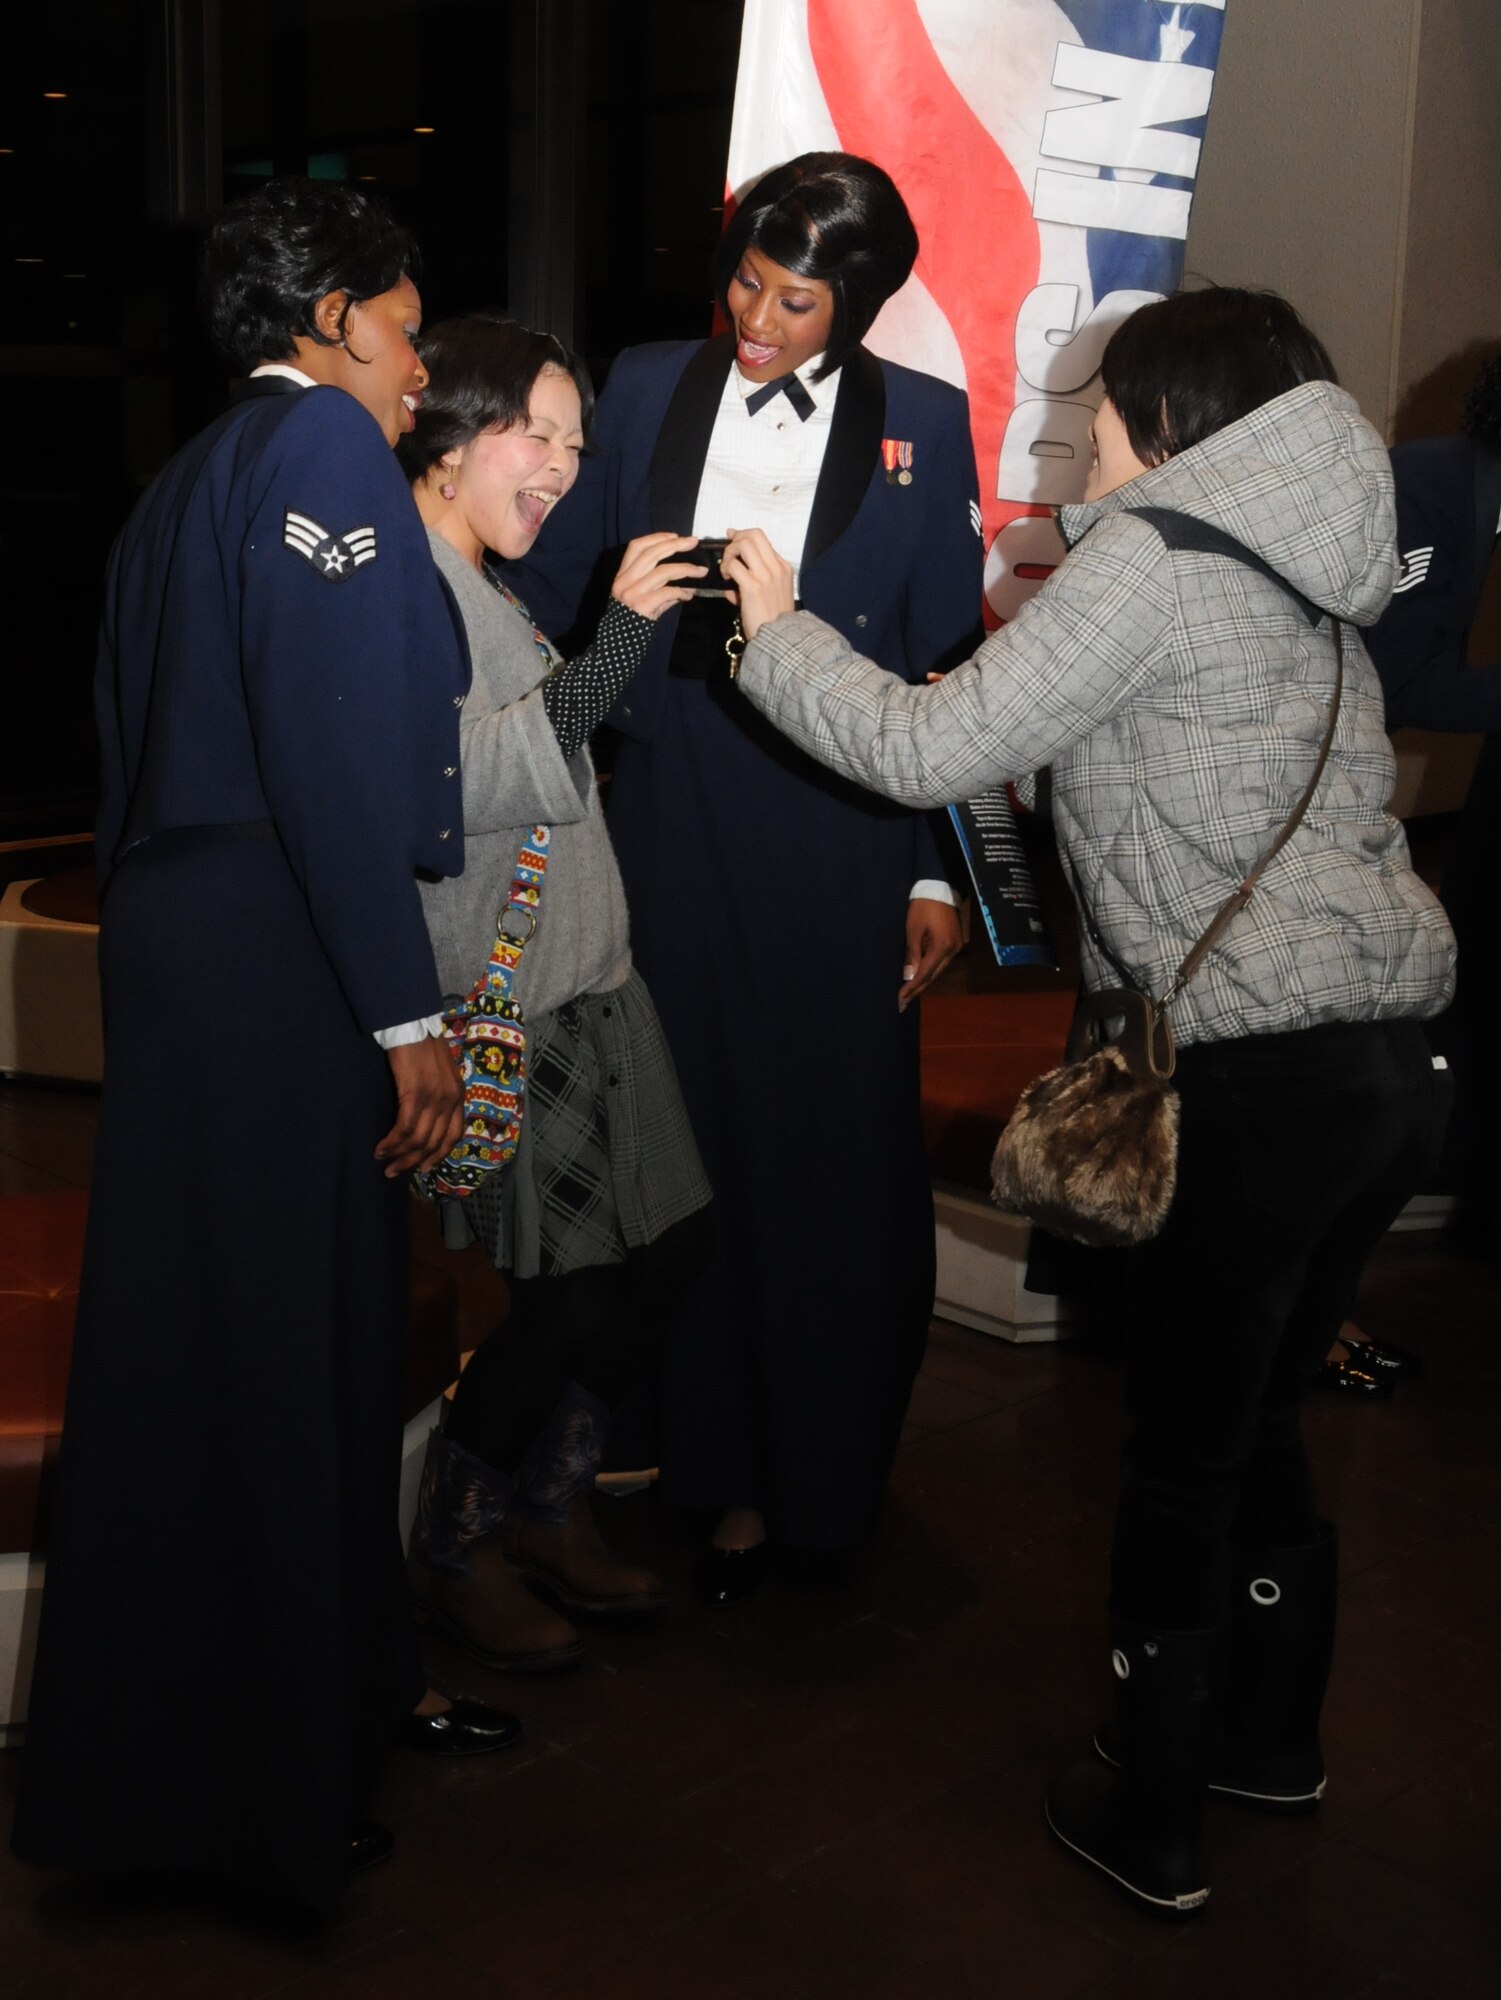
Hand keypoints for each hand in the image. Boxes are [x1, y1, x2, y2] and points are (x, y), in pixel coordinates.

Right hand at [375, 1036, 462, 1176]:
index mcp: (458, 1095)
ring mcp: (434, 1097)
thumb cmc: (421, 1045)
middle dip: (413, 1162)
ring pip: (418, 1139)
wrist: (412, 1022)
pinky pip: (404, 1127)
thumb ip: (439, 1094)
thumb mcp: (440, 1072)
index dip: (438, 1155)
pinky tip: (381, 1148)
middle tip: (395, 1172)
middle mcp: (451, 1099)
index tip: (423, 1168)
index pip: (453, 1135)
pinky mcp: (415, 1093)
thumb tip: (425, 1117)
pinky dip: (392, 1142)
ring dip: (399, 1155)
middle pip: (434, 1143)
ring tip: (384, 1163)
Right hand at [611, 532, 706, 620]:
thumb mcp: (640, 599)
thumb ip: (659, 587)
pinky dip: (681, 591)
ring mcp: (632, 593)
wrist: (618, 646)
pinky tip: (689, 595)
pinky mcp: (642, 606)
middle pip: (651, 554)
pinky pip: (667, 592)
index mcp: (622, 575)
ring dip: (685, 569)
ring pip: (662, 571)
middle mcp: (625, 581)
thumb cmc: (631, 622)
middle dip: (674, 545)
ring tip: (701, 571)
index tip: (675, 536)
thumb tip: (685, 583)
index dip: (656, 537)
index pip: (636, 547)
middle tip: (693, 543)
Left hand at [721, 527, 795, 640]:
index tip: (732, 538)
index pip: (763, 539)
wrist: (780, 638)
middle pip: (754, 534)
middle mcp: (776, 568)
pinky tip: (726, 579)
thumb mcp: (773, 593)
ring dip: (730, 552)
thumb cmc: (774, 619)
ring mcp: (766, 576)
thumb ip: (757, 578)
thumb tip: (733, 571)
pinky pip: (734, 565)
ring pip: (744, 544)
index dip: (744, 536)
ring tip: (727, 568)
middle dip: (736, 539)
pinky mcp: (753, 587)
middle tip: (729, 554)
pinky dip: (726, 568)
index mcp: (783, 567)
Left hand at [899, 898, 962, 1011]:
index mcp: (942, 947)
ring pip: (938, 970)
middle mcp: (953, 950)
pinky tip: (920, 977)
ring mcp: (956, 947)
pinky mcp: (955, 942)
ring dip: (924, 982)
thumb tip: (909, 977)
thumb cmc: (922, 906)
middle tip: (902, 1003)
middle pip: (933, 975)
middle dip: (917, 989)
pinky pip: (941, 962)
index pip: (925, 974)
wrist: (939, 887)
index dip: (912, 988)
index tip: (900, 999)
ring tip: (909, 994)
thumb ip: (912, 954)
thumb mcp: (913, 930)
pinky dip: (930, 971)